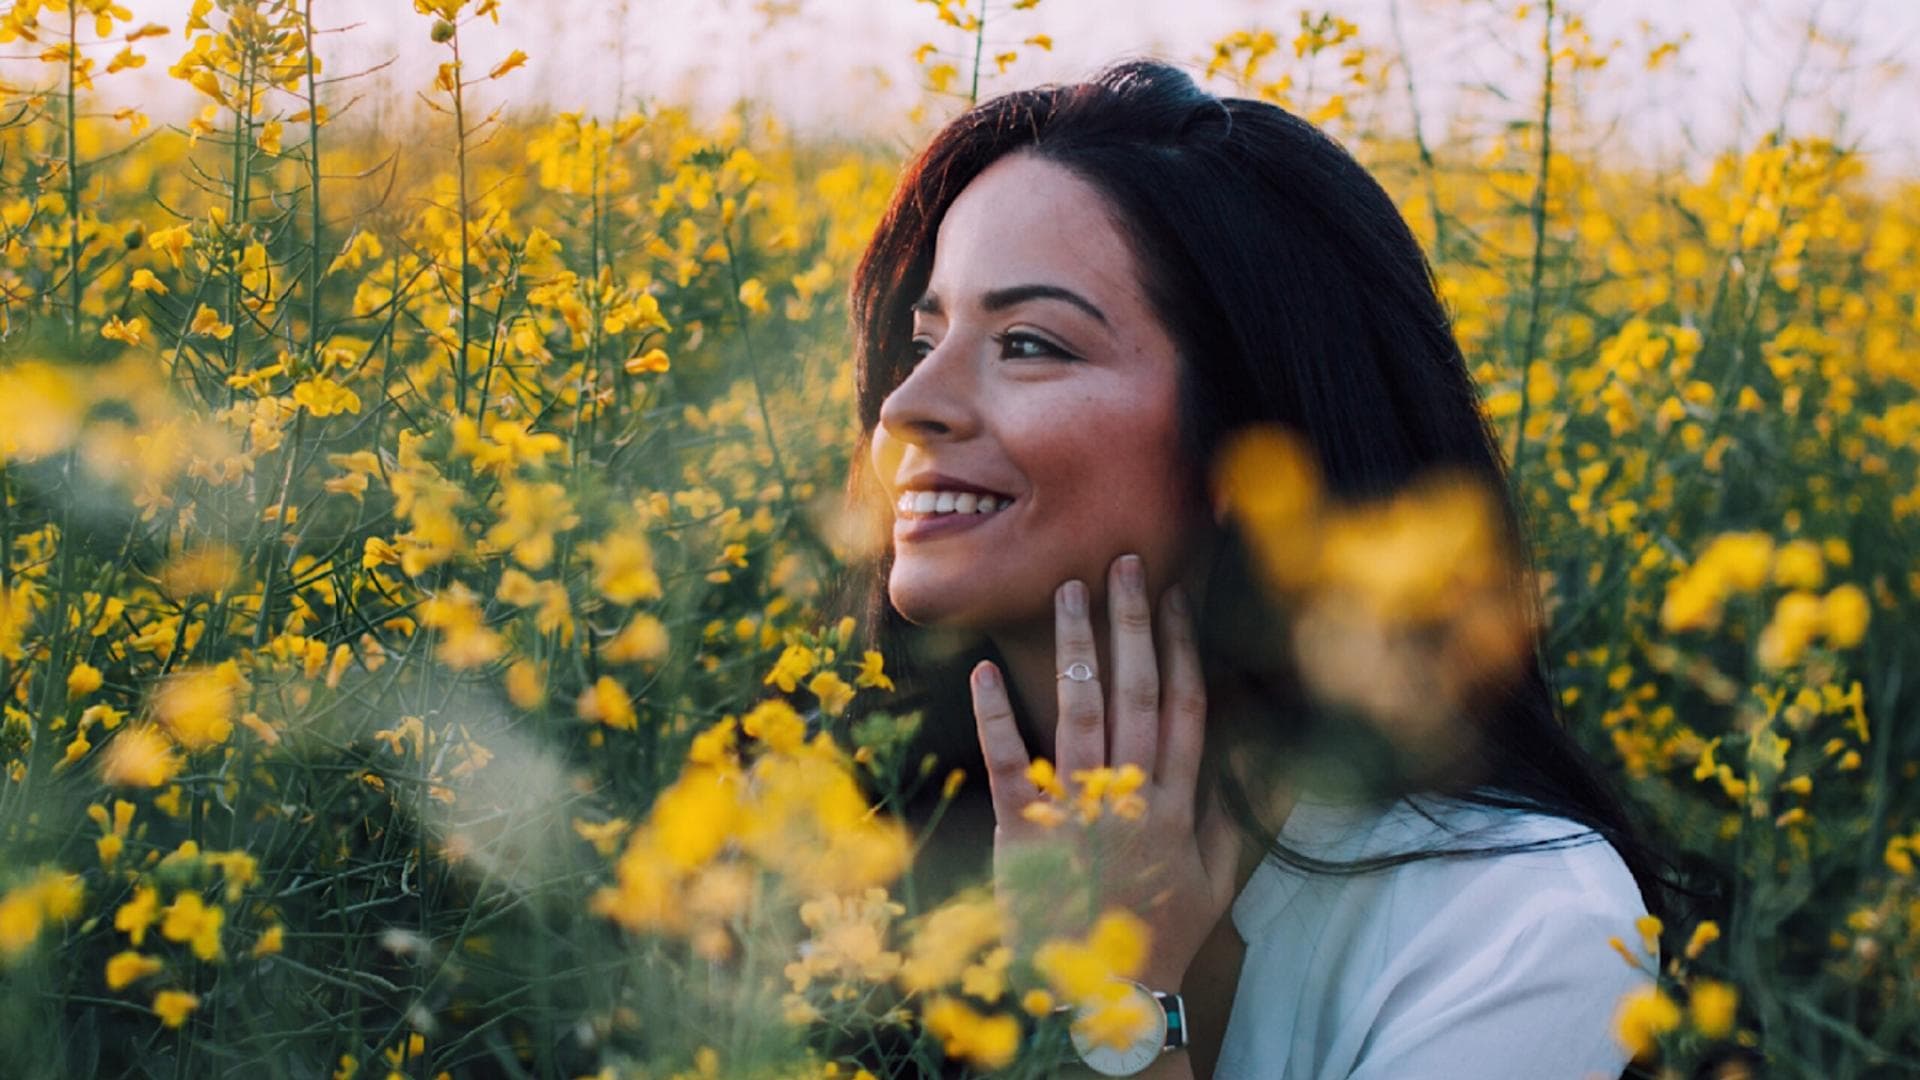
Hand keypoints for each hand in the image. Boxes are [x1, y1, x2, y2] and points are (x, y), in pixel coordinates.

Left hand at [969, 553, 1241, 989]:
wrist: (1107, 1003)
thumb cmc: (1160, 938)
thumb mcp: (1214, 883)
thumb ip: (1231, 819)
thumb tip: (1253, 762)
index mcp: (1176, 804)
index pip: (1183, 707)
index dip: (1180, 647)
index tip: (1175, 596)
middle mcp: (1130, 798)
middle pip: (1136, 694)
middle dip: (1130, 624)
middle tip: (1122, 564)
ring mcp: (1077, 813)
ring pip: (1080, 714)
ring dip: (1074, 648)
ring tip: (1068, 589)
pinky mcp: (1026, 834)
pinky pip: (1011, 764)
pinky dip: (997, 715)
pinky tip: (984, 668)